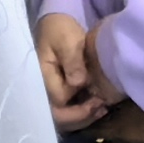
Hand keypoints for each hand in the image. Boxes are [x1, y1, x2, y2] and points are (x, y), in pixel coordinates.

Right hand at [35, 11, 119, 129]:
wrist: (55, 25)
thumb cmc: (59, 30)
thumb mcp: (66, 39)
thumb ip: (72, 60)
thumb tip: (78, 83)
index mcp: (41, 76)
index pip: (59, 99)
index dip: (77, 102)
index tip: (97, 98)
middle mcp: (42, 89)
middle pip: (57, 116)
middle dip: (81, 117)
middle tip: (101, 107)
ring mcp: (48, 93)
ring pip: (62, 118)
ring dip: (83, 118)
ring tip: (102, 110)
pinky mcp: (57, 92)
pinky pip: (66, 111)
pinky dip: (81, 113)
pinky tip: (98, 107)